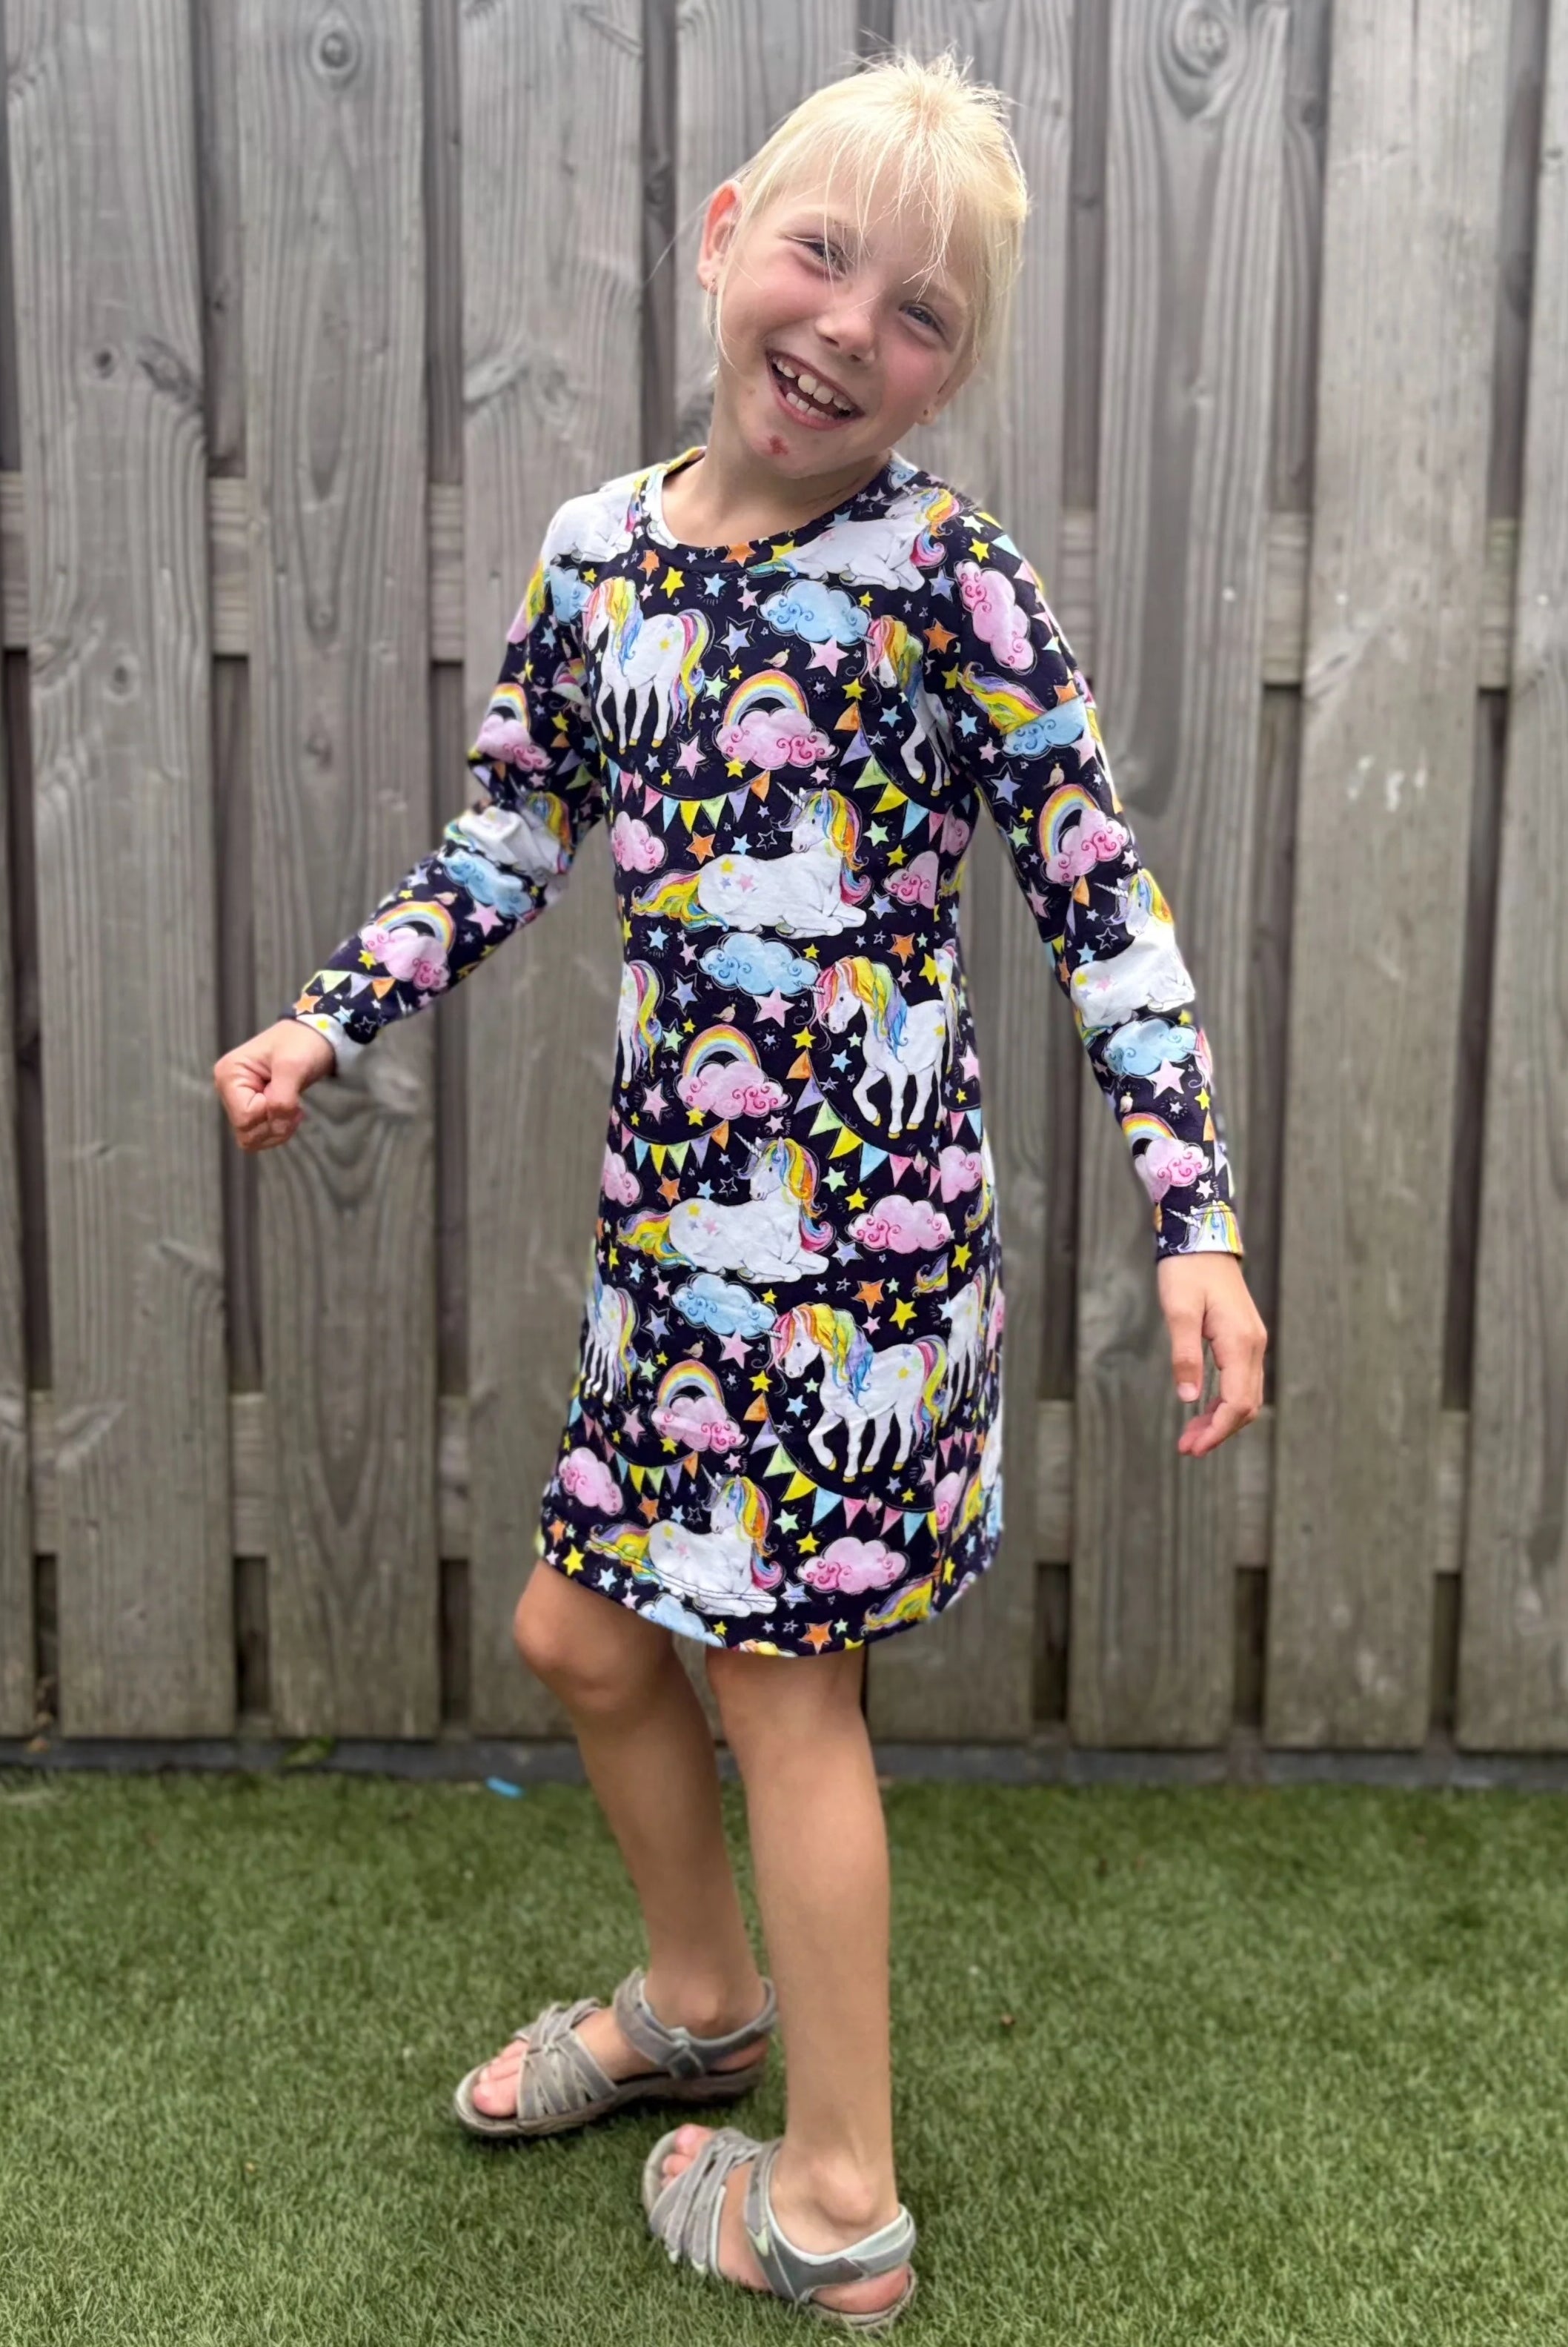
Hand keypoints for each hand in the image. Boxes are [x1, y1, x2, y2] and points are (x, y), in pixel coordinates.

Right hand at [213, 1019, 337, 1152]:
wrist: (315, 1037)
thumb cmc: (301, 1044)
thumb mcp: (293, 1067)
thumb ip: (282, 1099)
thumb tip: (276, 1124)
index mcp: (229, 1076)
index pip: (245, 1117)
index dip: (271, 1113)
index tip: (289, 1093)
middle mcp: (228, 1090)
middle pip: (246, 1132)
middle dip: (275, 1125)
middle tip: (295, 1105)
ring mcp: (239, 1101)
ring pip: (252, 1139)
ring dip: (278, 1131)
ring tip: (294, 1109)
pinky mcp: (252, 1108)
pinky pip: (260, 1135)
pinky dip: (278, 1130)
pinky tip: (290, 1112)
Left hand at [1156, 1252, 1266, 1456]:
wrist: (1202, 1240)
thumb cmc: (1187, 1273)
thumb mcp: (1179, 1312)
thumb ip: (1184, 1355)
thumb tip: (1188, 1399)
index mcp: (1240, 1342)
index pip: (1236, 1402)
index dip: (1216, 1430)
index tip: (1192, 1448)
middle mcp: (1253, 1345)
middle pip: (1246, 1405)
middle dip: (1218, 1431)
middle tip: (1187, 1448)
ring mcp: (1252, 1342)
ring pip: (1246, 1395)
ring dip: (1221, 1419)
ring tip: (1191, 1436)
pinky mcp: (1244, 1339)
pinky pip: (1242, 1381)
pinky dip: (1225, 1402)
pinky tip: (1203, 1410)